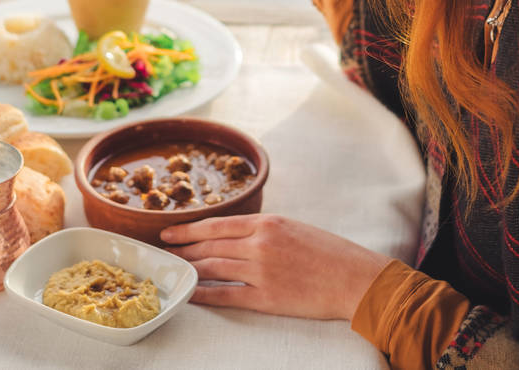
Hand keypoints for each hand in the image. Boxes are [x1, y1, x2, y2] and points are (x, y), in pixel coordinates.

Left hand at [161, 214, 389, 319]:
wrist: (354, 278)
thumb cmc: (329, 252)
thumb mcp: (294, 227)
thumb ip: (263, 229)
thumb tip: (234, 235)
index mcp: (267, 222)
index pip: (215, 224)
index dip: (187, 229)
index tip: (169, 233)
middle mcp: (260, 244)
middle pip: (209, 246)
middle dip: (182, 250)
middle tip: (163, 253)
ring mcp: (261, 271)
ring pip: (213, 269)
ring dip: (190, 271)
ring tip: (174, 272)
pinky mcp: (266, 297)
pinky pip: (226, 296)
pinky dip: (205, 295)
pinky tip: (192, 295)